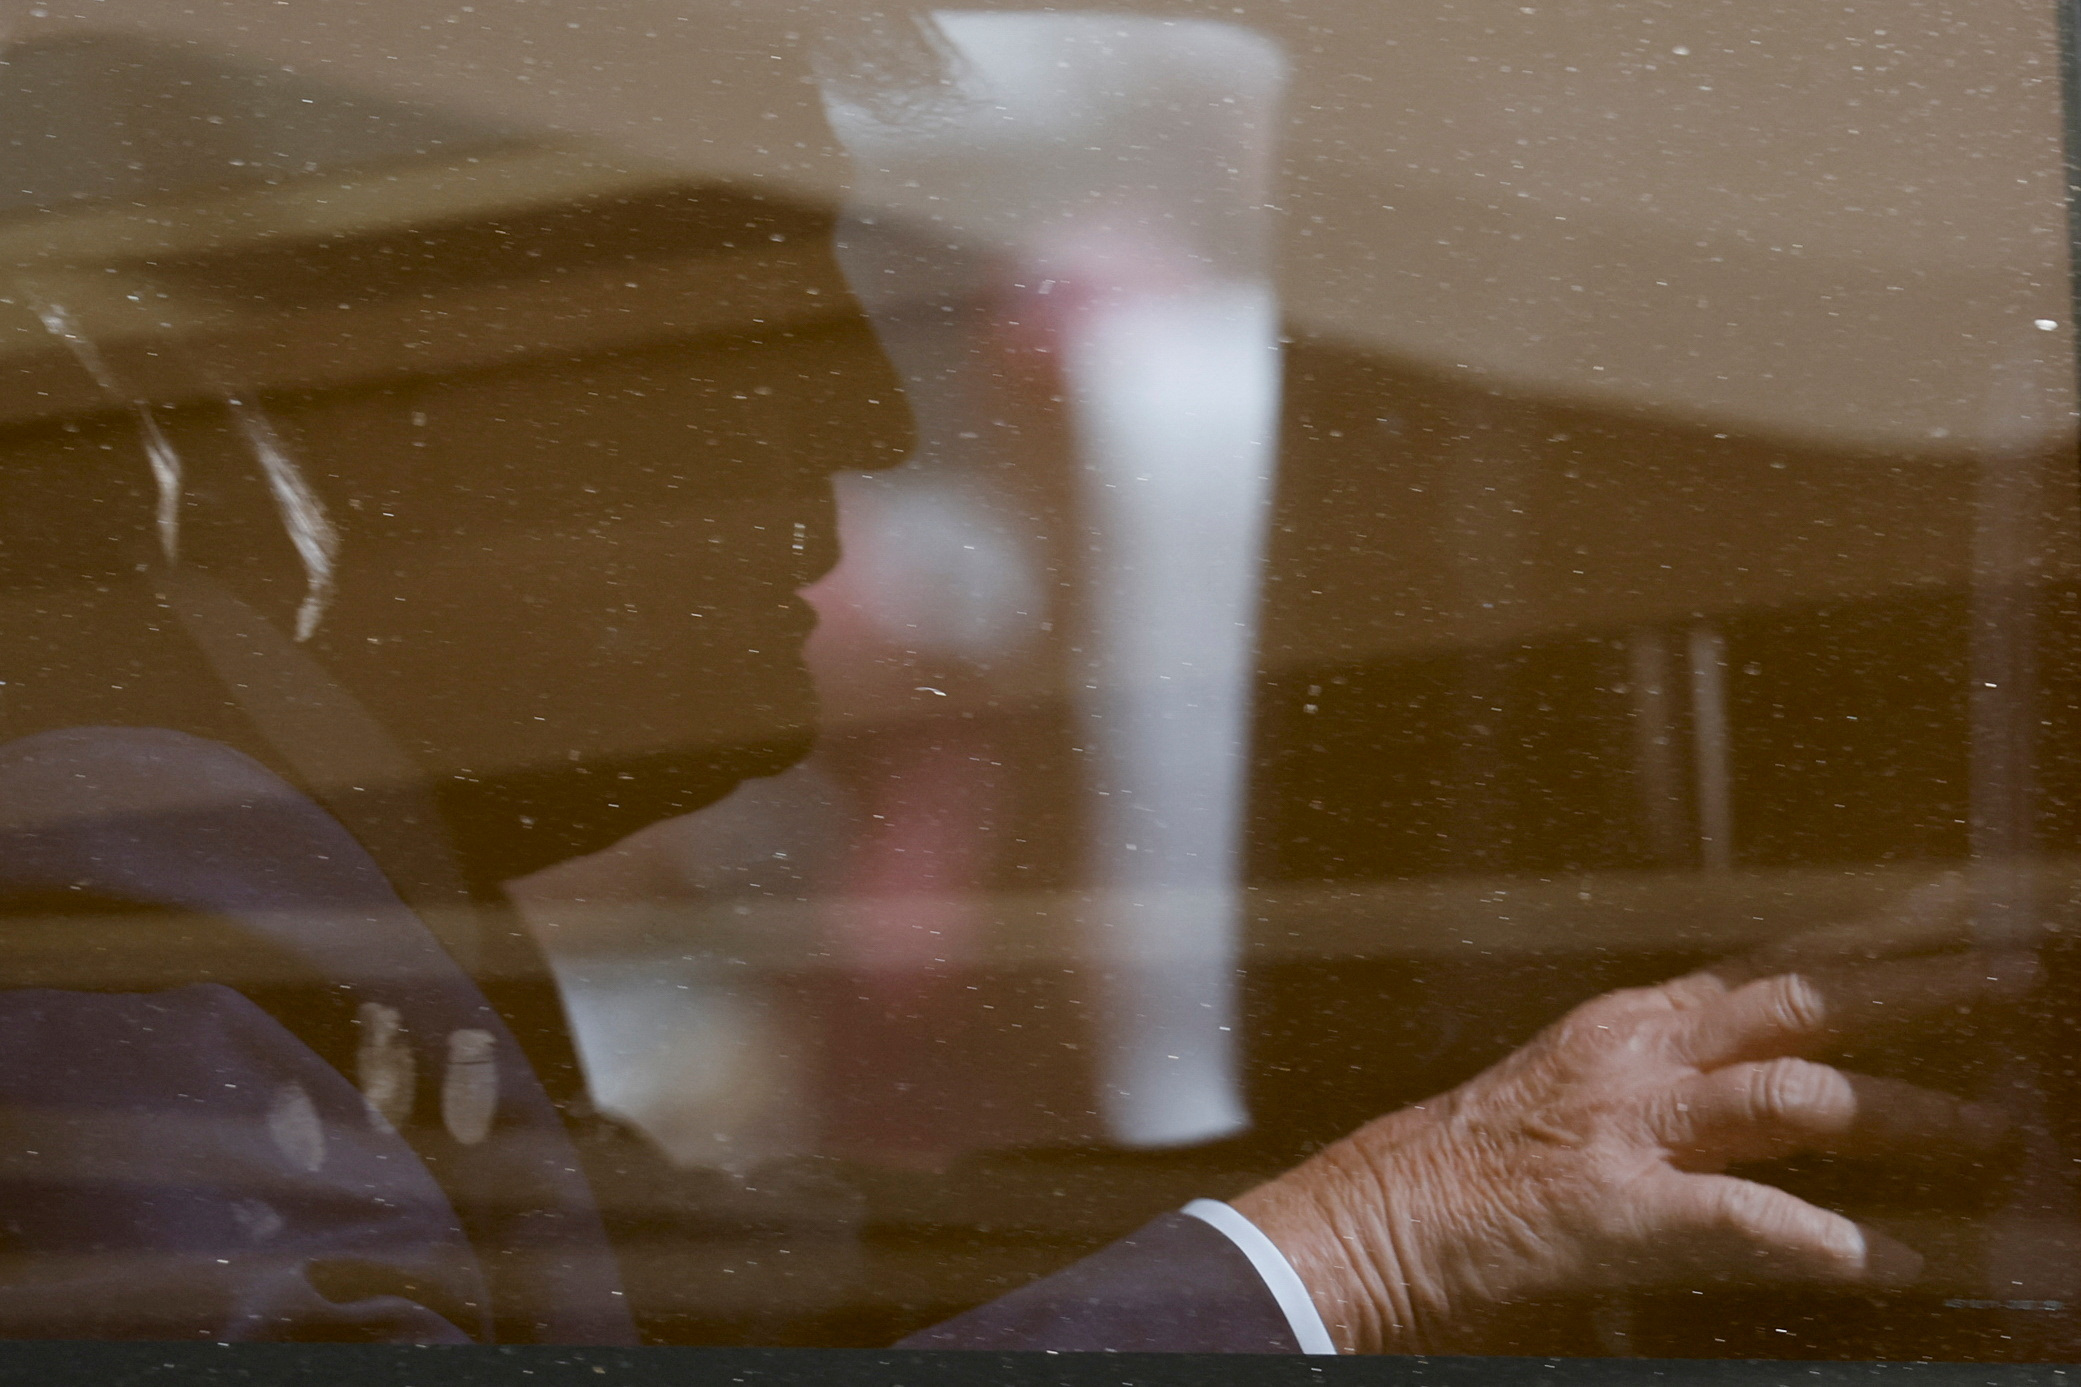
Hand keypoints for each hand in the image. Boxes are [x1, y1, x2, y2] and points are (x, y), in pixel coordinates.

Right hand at [1233, 878, 2030, 1354]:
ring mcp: (1628, 1129)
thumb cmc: (1474, 1167)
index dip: (1870, 942)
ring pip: (1795, 1098)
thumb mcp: (1574, 1095)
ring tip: (1992, 1133)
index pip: (1770, 966)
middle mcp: (1636, 1056)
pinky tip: (1892, 1263)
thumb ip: (1669, 1084)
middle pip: (1799, 1001)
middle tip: (2017, 975)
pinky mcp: (1618, 1210)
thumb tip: (1777, 1091)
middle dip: (1918, 987)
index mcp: (1628, 1024)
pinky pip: (1750, 1220)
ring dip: (1906, 1115)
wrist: (1382, 1219)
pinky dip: (1833, 1243)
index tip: (1955, 916)